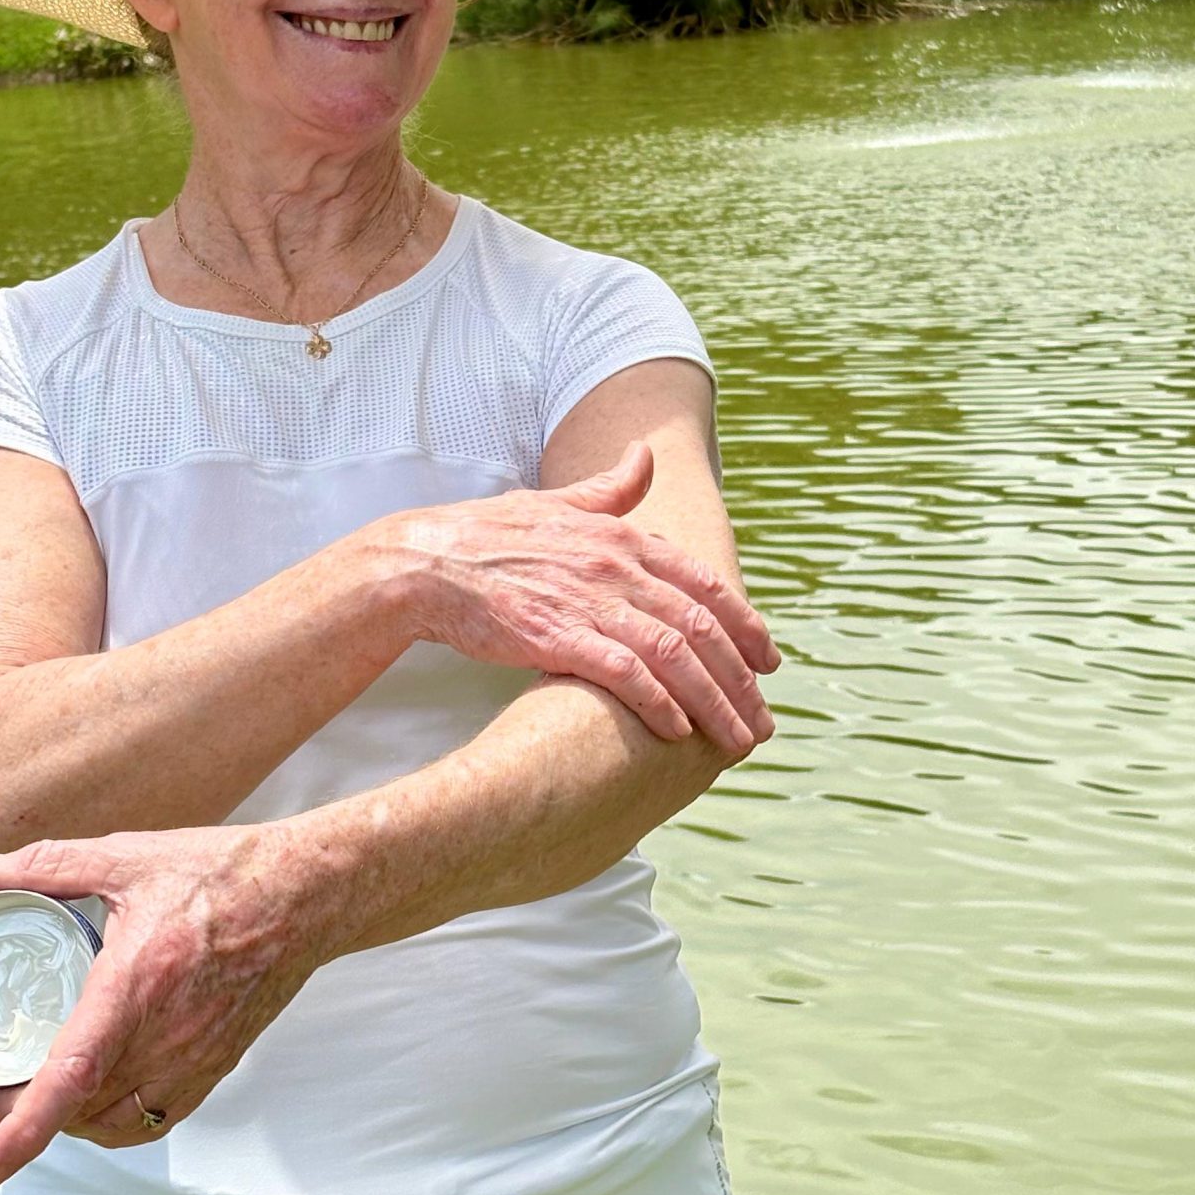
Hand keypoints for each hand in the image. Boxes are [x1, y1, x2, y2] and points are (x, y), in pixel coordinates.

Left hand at [0, 825, 331, 1188]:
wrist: (308, 893)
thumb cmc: (223, 872)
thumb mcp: (129, 857)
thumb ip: (48, 865)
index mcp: (136, 985)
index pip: (73, 1076)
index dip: (23, 1129)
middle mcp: (167, 1036)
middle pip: (80, 1109)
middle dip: (17, 1118)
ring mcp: (196, 1058)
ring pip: (116, 1124)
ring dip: (67, 1124)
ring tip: (30, 1100)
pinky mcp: (217, 1065)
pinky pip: (156, 1120)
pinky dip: (114, 1124)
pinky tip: (96, 1101)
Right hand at [402, 440, 779, 754]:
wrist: (426, 563)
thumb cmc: (490, 536)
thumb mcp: (558, 502)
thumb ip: (610, 489)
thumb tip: (646, 456)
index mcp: (622, 536)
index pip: (704, 584)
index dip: (745, 624)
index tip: (768, 660)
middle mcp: (616, 566)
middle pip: (700, 626)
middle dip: (740, 677)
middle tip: (763, 718)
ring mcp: (588, 600)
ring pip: (674, 653)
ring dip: (712, 700)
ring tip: (735, 738)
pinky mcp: (557, 636)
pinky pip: (624, 673)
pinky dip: (657, 702)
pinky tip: (677, 730)